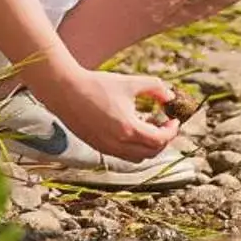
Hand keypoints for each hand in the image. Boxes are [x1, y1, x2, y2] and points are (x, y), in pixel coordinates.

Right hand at [43, 69, 178, 160]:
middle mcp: (118, 144)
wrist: (66, 92)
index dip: (171, 131)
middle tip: (166, 124)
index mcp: (128, 129)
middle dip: (163, 140)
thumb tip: (171, 96)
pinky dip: (134, 147)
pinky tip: (133, 128)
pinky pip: (123, 155)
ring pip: (137, 157)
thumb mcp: (130, 82)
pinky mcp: (98, 147)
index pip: (160, 140)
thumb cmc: (97, 85)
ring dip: (149, 146)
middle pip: (151, 152)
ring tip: (151, 127)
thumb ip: (155, 87)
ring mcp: (106, 148)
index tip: (174, 119)